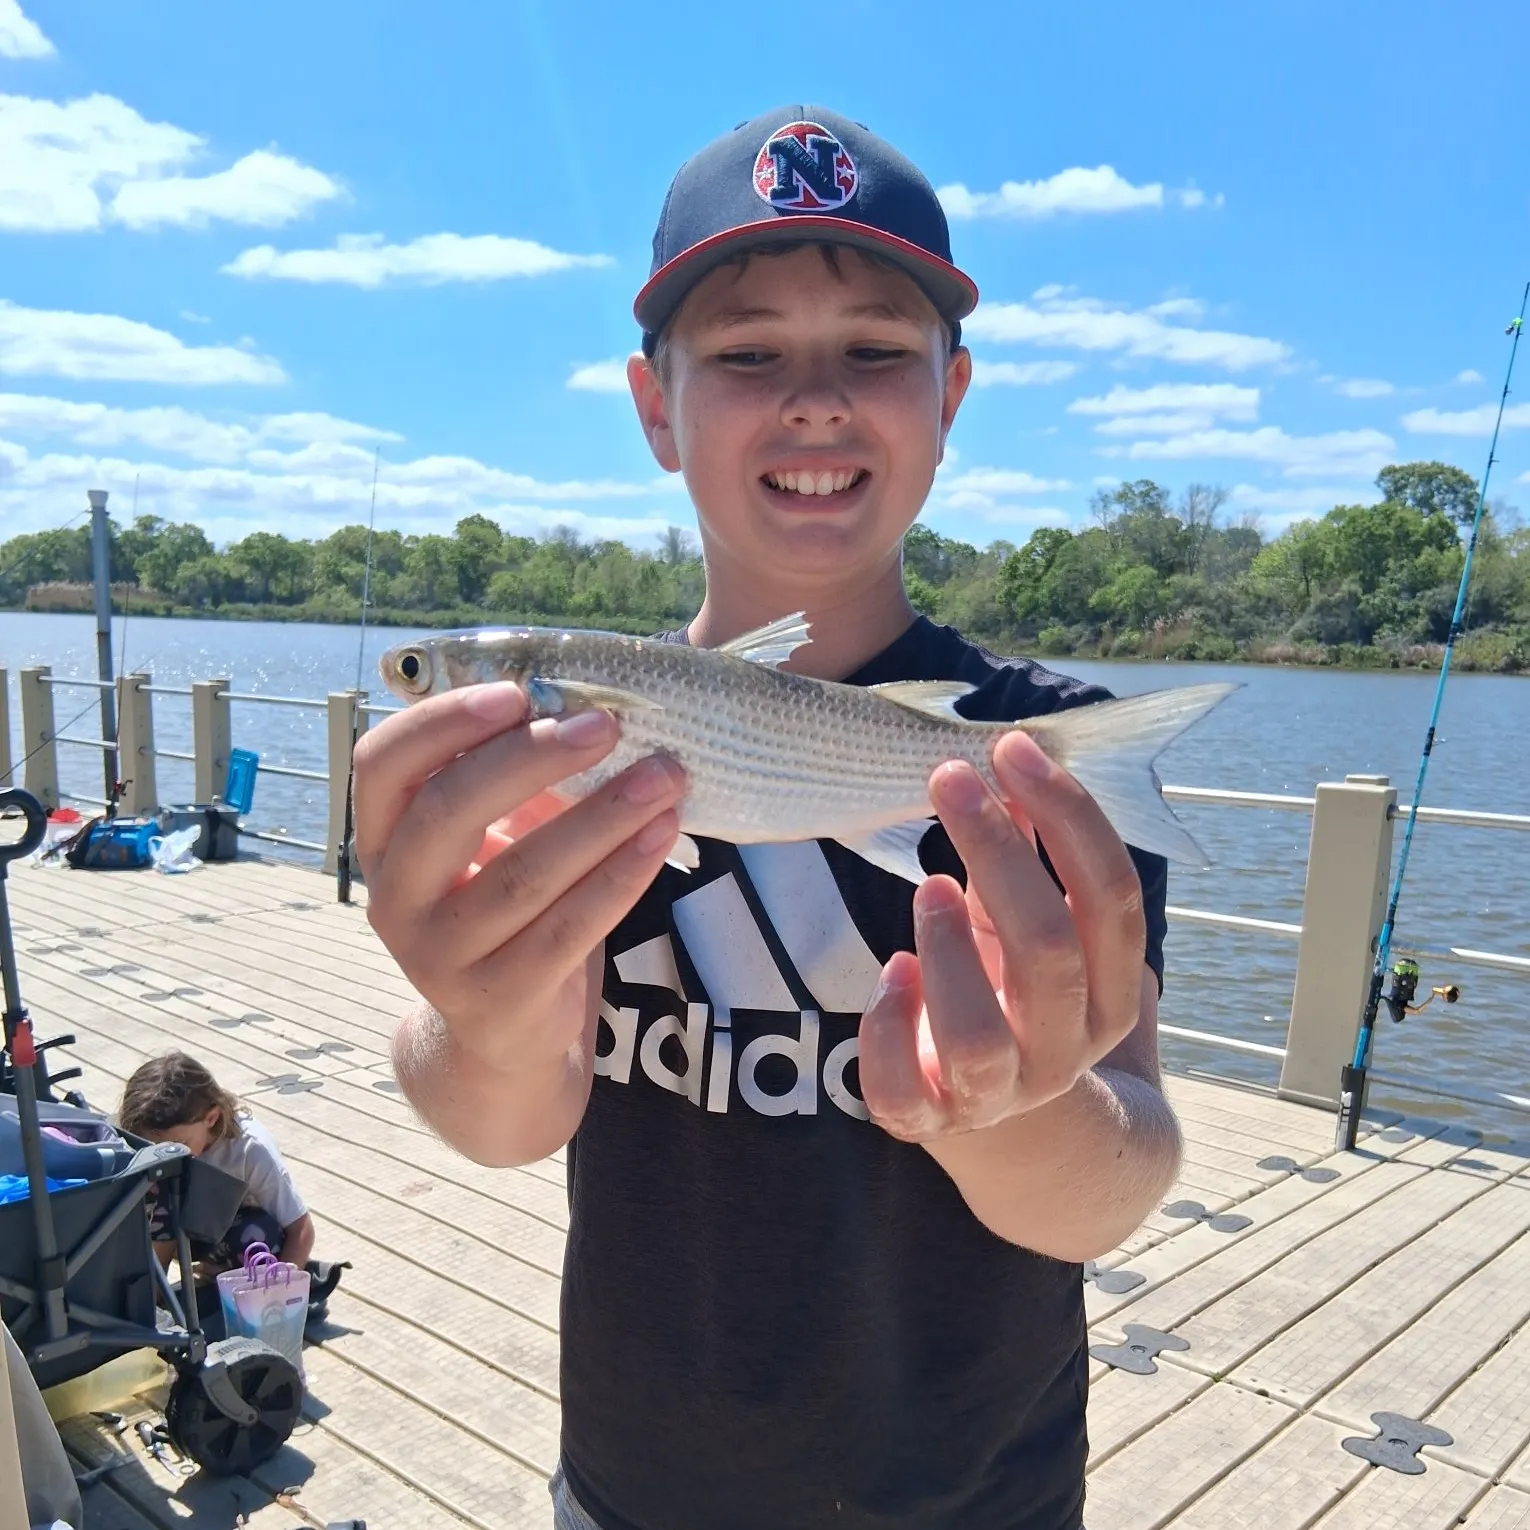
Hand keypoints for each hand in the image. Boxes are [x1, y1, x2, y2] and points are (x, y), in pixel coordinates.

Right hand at [352, 682, 685, 1073]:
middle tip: (608, 726)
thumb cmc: (498, 905)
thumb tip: (588, 707)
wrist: (499, 1033)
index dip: (441, 722)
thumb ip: (513, 781)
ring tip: (664, 777)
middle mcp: (395, 898)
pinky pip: (567, 929)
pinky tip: (659, 838)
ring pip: (522, 875)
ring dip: (601, 817)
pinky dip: (619, 878)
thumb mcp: (488, 840)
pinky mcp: (497, 1000)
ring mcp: (438, 956)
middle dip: (533, 759)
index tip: (516, 693)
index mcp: (383, 840)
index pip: (382, 764)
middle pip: (448, 812)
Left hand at [858, 729, 1146, 1142]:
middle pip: (1048, 950)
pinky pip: (902, 1090)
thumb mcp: (1028, 921)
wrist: (996, 1112)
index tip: (1013, 751)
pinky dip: (889, 1026)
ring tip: (928, 883)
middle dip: (1000, 851)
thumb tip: (1010, 764)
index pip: (1111, 897)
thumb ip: (1027, 855)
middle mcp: (1062, 1048)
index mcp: (1108, 992)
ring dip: (950, 949)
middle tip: (951, 778)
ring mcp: (995, 1092)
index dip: (1069, 815)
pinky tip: (892, 971)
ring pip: (979, 1034)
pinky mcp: (927, 1118)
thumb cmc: (1012, 992)